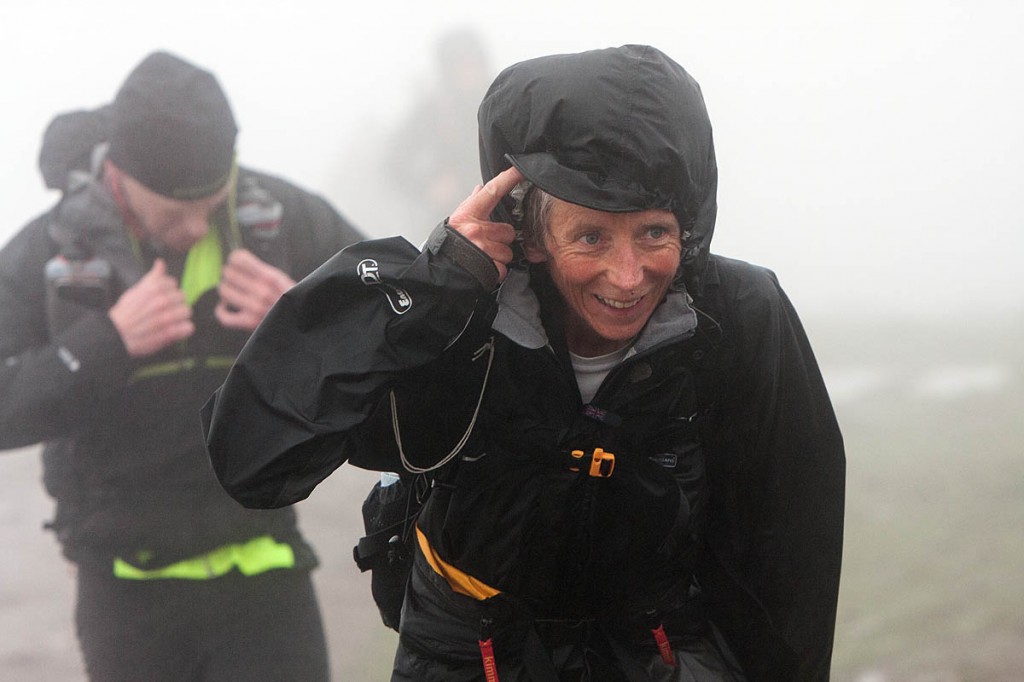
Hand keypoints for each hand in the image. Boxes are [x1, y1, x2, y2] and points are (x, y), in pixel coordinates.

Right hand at [108, 259, 193, 356]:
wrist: (115, 335)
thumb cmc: (124, 313)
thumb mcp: (135, 290)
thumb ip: (151, 278)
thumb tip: (161, 262)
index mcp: (154, 288)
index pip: (173, 283)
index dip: (166, 291)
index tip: (159, 297)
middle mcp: (163, 300)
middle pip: (182, 297)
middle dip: (174, 303)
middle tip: (164, 310)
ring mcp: (168, 316)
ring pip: (187, 311)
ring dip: (180, 316)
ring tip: (169, 321)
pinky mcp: (171, 332)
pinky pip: (189, 327)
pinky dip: (183, 330)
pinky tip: (174, 330)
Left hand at [215, 248, 294, 330]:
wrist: (302, 321)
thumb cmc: (291, 299)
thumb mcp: (281, 278)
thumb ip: (261, 270)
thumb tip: (238, 259)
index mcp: (270, 277)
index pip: (239, 259)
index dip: (234, 259)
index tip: (236, 262)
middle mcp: (261, 291)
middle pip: (228, 273)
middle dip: (230, 274)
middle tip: (234, 278)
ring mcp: (254, 308)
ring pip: (224, 291)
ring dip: (226, 290)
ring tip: (232, 291)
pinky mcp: (249, 323)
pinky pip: (224, 316)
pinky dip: (221, 311)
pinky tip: (224, 306)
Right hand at [447, 166, 524, 282]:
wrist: (439, 270)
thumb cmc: (450, 244)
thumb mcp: (458, 220)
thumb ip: (473, 204)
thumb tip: (480, 188)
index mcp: (469, 215)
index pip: (492, 191)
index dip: (508, 179)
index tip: (520, 170)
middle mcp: (476, 229)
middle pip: (508, 231)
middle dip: (501, 240)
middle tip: (487, 244)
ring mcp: (483, 248)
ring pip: (508, 251)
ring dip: (499, 257)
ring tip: (484, 257)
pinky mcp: (488, 267)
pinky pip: (503, 268)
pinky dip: (497, 271)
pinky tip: (485, 267)